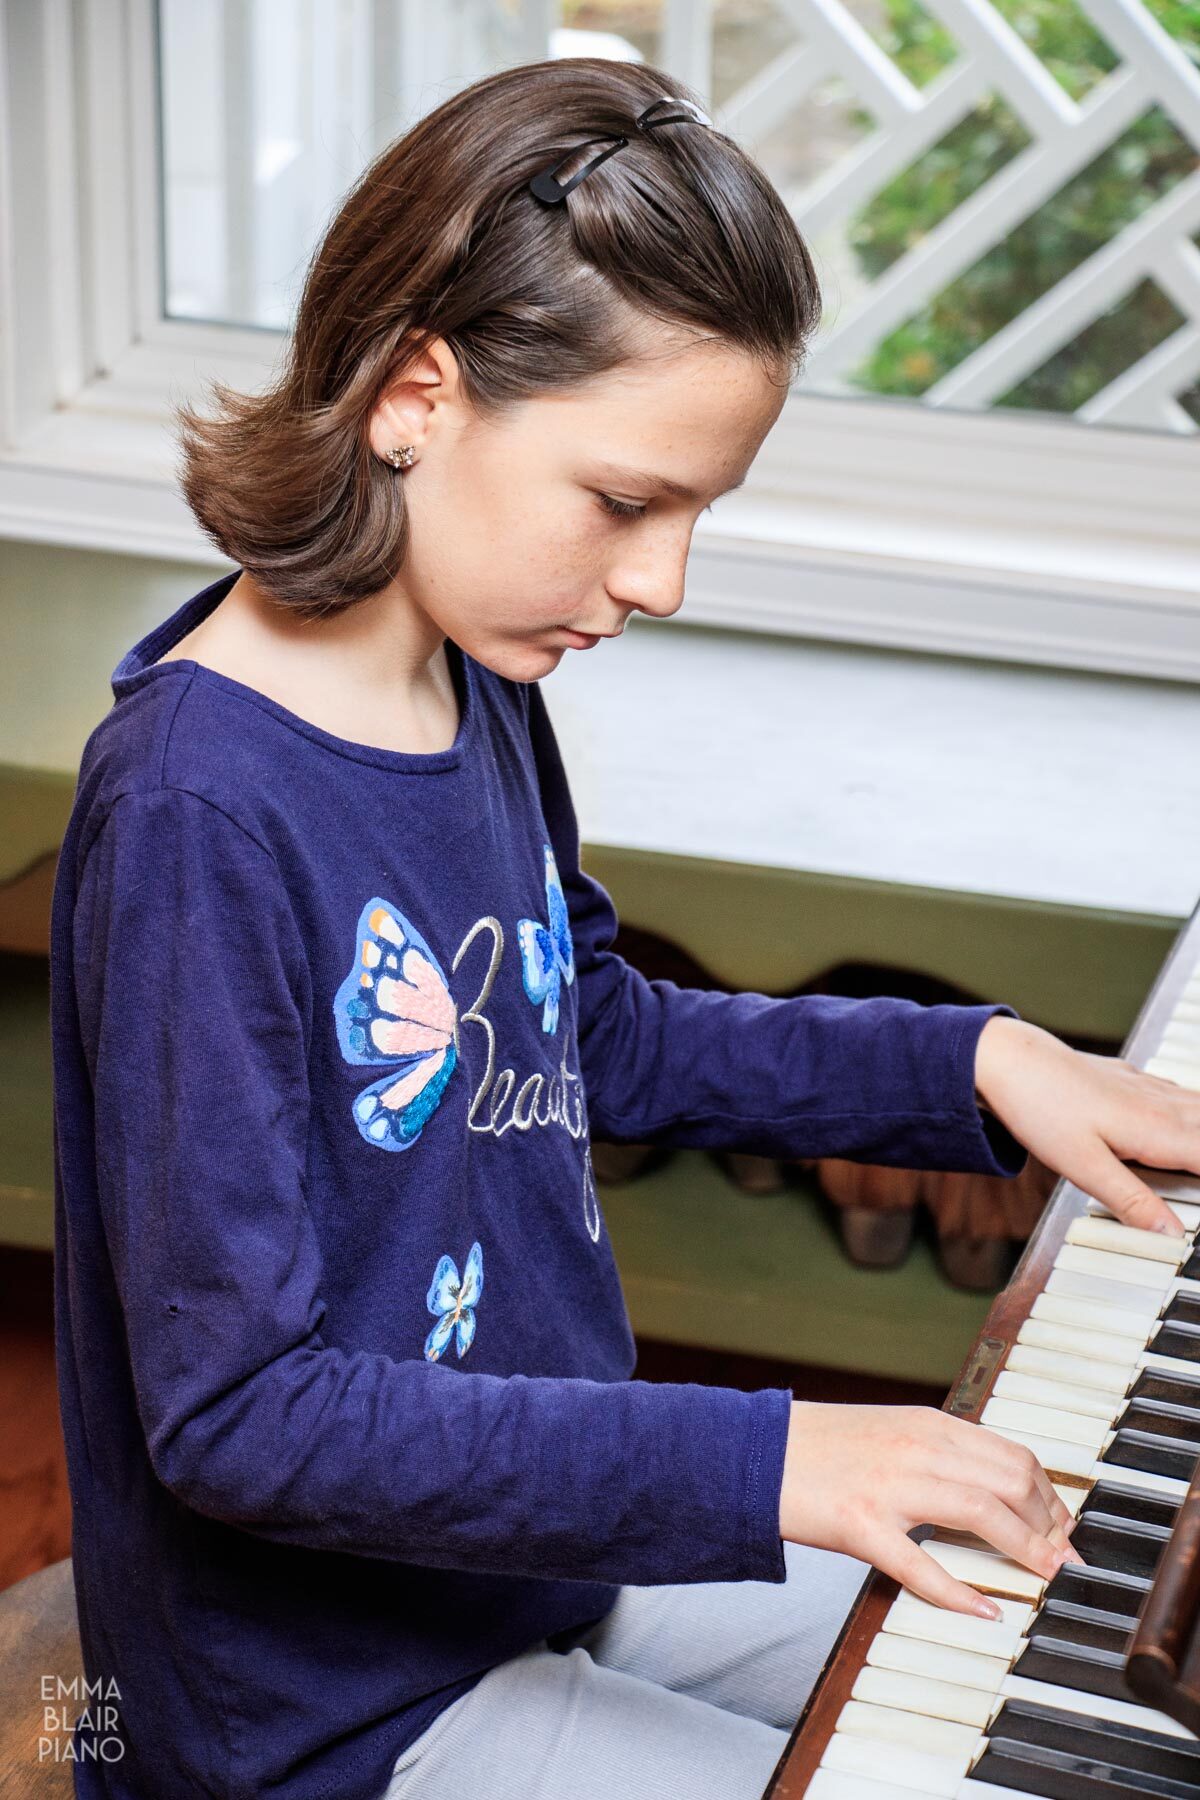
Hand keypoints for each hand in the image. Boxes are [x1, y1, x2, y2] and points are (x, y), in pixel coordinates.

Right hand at [779, 1401, 1081, 1616]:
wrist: (755, 1452)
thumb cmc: (821, 1448)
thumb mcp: (889, 1433)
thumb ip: (938, 1453)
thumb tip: (992, 1488)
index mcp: (926, 1424)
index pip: (1013, 1455)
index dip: (1049, 1496)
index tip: (1062, 1528)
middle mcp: (915, 1447)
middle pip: (1010, 1481)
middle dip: (1049, 1525)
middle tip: (1061, 1559)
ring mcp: (889, 1485)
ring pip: (982, 1513)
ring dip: (1025, 1550)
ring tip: (1044, 1577)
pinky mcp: (860, 1524)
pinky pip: (922, 1565)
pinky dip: (961, 1593)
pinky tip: (984, 1610)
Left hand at [975, 1015, 1195, 1235]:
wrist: (1010, 1060)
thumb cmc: (1041, 1110)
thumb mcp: (1083, 1167)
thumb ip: (1131, 1201)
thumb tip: (1171, 1235)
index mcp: (1156, 1131)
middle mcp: (1161, 1106)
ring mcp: (1148, 1088)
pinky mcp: (1133, 1079)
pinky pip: (1183, 1096)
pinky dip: (1199, 1111)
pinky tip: (1194, 1112)